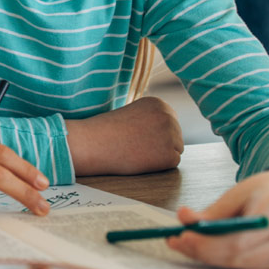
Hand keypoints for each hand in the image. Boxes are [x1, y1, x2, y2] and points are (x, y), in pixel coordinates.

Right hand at [65, 96, 182, 175]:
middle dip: (159, 144)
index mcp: (159, 103)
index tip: (136, 135)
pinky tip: (140, 159)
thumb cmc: (106, 130)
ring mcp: (171, 135)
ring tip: (137, 151)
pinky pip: (172, 162)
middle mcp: (169, 116)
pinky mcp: (169, 155)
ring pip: (175, 149)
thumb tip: (164, 133)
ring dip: (159, 154)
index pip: (170, 123)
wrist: (92, 143)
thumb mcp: (132, 114)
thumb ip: (151, 119)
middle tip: (135, 145)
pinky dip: (159, 165)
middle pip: (175, 136)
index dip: (153, 133)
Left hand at [166, 167, 268, 268]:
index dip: (208, 243)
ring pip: (241, 266)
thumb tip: (184, 217)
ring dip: (210, 259)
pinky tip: (208, 251)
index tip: (182, 236)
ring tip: (188, 245)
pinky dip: (225, 262)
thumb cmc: (268, 193)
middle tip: (177, 242)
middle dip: (203, 252)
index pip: (240, 239)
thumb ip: (213, 210)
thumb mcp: (239, 193)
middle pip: (239, 257)